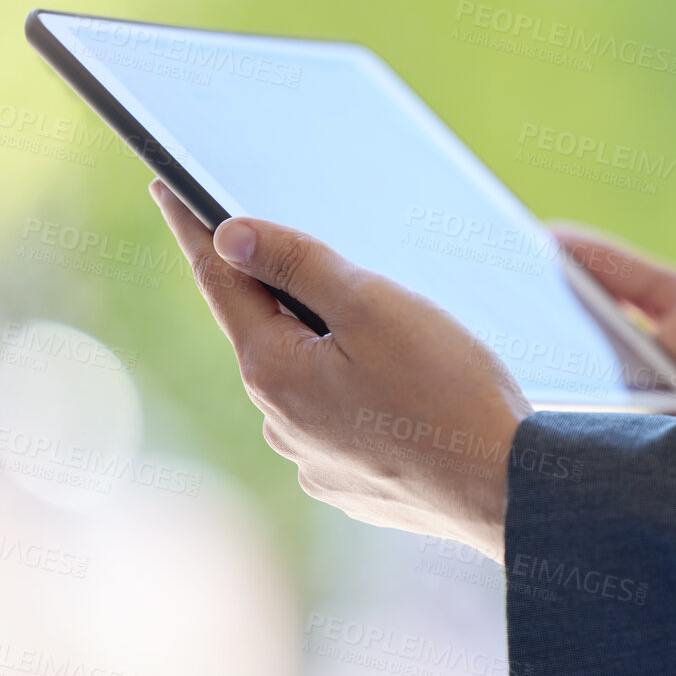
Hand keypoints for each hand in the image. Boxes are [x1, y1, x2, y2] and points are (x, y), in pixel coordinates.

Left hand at [150, 181, 530, 561]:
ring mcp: (313, 461)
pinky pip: (340, 421)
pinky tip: (408, 392)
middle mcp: (278, 423)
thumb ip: (296, 264)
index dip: (195, 230)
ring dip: (331, 350)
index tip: (166, 189)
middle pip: (267, 330)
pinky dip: (360, 396)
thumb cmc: (448, 392)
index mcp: (273, 371)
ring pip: (309, 378)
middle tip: (319, 258)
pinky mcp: (351, 484)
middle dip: (285, 293)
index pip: (219, 282)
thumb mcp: (372, 306)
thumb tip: (229, 237)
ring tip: (397, 339)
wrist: (510, 487)